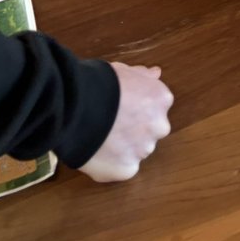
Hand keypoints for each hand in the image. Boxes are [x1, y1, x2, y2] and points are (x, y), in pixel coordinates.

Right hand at [79, 62, 173, 182]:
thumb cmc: (101, 84)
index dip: (138, 108)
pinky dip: (111, 165)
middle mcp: (159, 126)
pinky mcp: (127, 170)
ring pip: (136, 151)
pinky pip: (122, 169)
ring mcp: (144, 150)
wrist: (79, 107)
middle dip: (135, 129)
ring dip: (124, 148)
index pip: (156, 107)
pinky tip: (96, 154)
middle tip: (112, 125)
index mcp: (161, 99)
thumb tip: (155, 74)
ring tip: (100, 139)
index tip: (122, 107)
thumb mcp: (124, 70)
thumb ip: (143, 75)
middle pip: (150, 131)